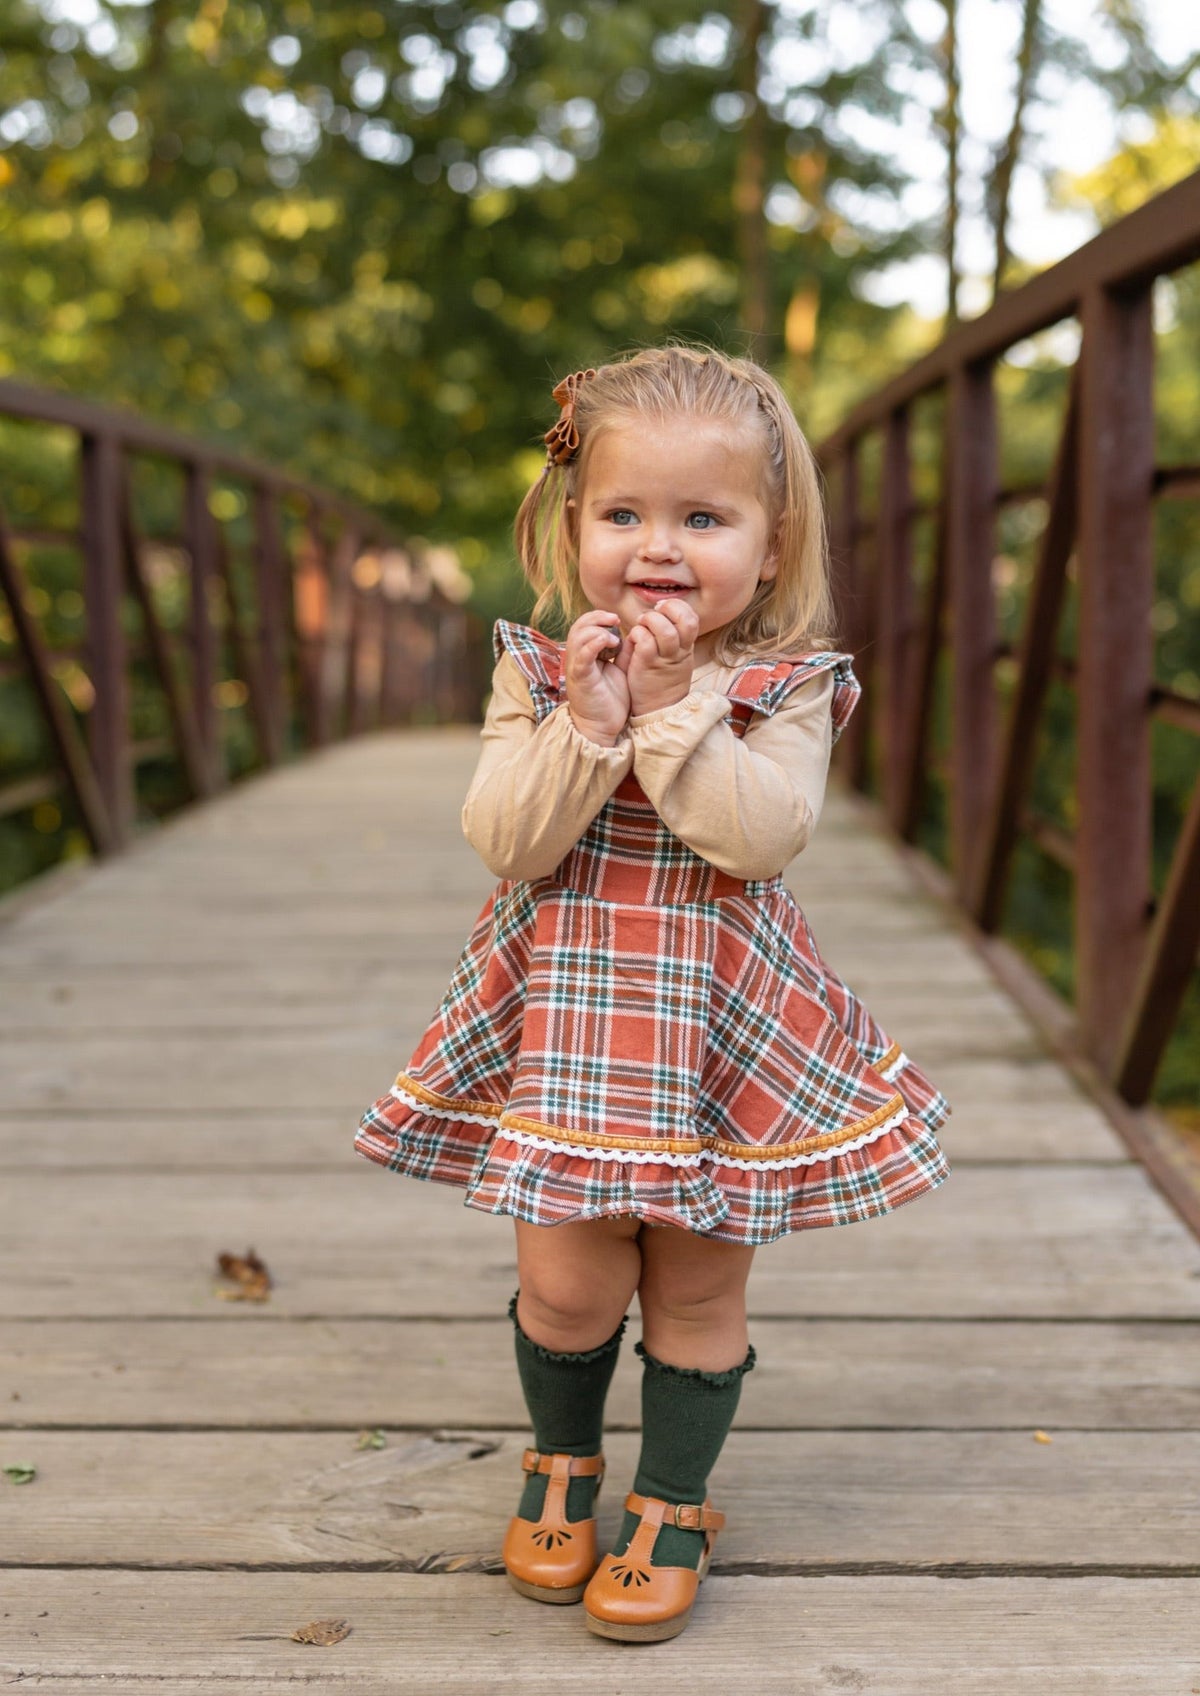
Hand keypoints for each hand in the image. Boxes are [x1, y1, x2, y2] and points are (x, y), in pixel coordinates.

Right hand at [563, 609, 629, 743]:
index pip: (586, 625)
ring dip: (597, 630)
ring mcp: (577, 667)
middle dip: (597, 617)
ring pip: (577, 636)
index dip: (600, 617)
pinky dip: (593, 644)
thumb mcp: (621, 669)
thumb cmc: (611, 700)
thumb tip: (635, 633)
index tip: (618, 619)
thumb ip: (625, 652)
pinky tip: (609, 642)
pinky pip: (582, 656)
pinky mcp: (581, 678)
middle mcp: (578, 658)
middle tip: (615, 619)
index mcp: (587, 654)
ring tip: (614, 638)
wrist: (603, 726)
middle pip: (578, 626)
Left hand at [624, 599, 697, 716]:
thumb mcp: (673, 656)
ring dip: (650, 620)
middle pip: (685, 620)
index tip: (662, 609)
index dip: (677, 607)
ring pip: (664, 630)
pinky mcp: (648, 666)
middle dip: (666, 609)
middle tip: (650, 615)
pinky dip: (637, 634)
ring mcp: (665, 658)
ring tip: (641, 625)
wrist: (658, 709)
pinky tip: (632, 640)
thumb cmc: (660, 679)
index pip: (691, 617)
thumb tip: (656, 612)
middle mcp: (679, 651)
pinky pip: (645, 641)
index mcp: (686, 646)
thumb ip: (669, 635)